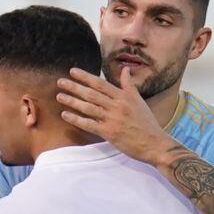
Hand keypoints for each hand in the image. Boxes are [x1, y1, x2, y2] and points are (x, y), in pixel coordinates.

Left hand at [54, 67, 172, 162]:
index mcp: (124, 96)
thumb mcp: (139, 101)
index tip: (73, 71)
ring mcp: (112, 119)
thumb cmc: (146, 123)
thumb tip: (125, 70)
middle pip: (92, 93)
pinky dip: (76, 119)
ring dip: (72, 101)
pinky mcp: (109, 132)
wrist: (154, 143)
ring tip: (59, 96)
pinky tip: (65, 115)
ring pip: (88, 107)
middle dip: (75, 86)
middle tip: (60, 81)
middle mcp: (117, 105)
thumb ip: (129, 85)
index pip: (101, 84)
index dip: (86, 77)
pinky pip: (89, 124)